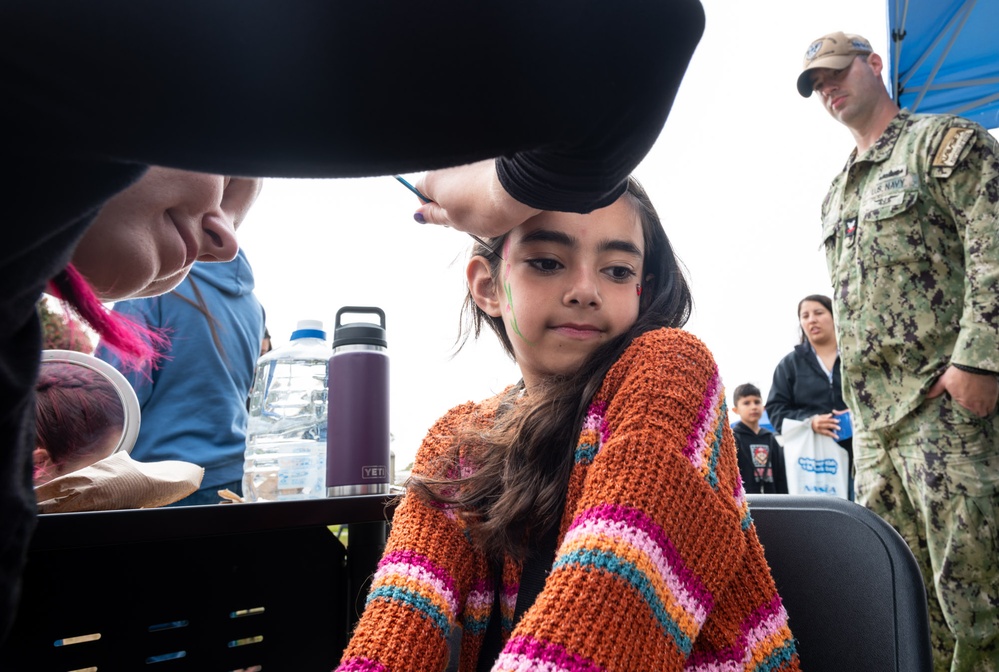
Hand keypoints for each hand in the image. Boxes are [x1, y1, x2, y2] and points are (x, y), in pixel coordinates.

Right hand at [413, 159, 540, 238]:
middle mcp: (447, 167)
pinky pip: (476, 179)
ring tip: (483, 211)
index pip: (419, 192)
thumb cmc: (483, 208)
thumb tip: (420, 214)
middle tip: (465, 219)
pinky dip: (481, 190)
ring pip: (460, 184)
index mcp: (433, 180)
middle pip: (441, 188)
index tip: (444, 220)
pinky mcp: (484, 163)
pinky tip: (492, 201)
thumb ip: (434, 216)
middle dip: (451, 204)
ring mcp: (467, 163)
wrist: (517, 190)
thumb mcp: (454, 220)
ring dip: (467, 198)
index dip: (430, 208)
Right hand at [810, 413, 840, 438]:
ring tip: (837, 436)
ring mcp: (819, 429)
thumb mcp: (820, 416)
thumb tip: (831, 414)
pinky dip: (830, 436)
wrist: (810, 425)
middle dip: (834, 427)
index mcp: (820, 419)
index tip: (838, 421)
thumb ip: (826, 416)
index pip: (827, 420)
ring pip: (826, 432)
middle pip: (827, 425)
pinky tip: (834, 437)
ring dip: (832, 434)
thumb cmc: (817, 420)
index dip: (833, 420)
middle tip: (839, 428)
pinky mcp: (820, 433)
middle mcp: (819, 425)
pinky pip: (825, 435)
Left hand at [927, 365, 998, 416]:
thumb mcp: (945, 381)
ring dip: (983, 409)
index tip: (966, 412)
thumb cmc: (958, 373)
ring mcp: (987, 400)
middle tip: (973, 409)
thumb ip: (936, 389)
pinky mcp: (994, 394)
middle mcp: (977, 405)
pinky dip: (990, 404)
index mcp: (965, 404)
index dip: (967, 415)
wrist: (974, 364)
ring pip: (986, 411)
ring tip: (980, 405)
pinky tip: (986, 400)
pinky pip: (993, 405)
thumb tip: (926, 396)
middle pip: (978, 415)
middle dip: (976, 413)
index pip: (967, 417)